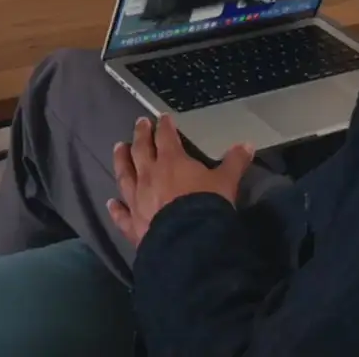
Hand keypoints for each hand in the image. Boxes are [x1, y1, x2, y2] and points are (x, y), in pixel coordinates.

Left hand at [107, 116, 253, 248]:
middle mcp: (149, 177)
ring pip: (125, 176)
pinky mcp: (133, 224)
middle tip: (139, 123)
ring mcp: (137, 200)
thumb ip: (235, 162)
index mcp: (171, 162)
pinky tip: (110, 202)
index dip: (165, 126)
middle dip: (141, 135)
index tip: (162, 117)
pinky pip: (121, 214)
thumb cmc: (206, 206)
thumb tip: (248, 143)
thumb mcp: (226, 182)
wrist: (188, 241)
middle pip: (141, 151)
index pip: (166, 138)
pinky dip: (115, 208)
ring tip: (118, 148)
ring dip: (121, 161)